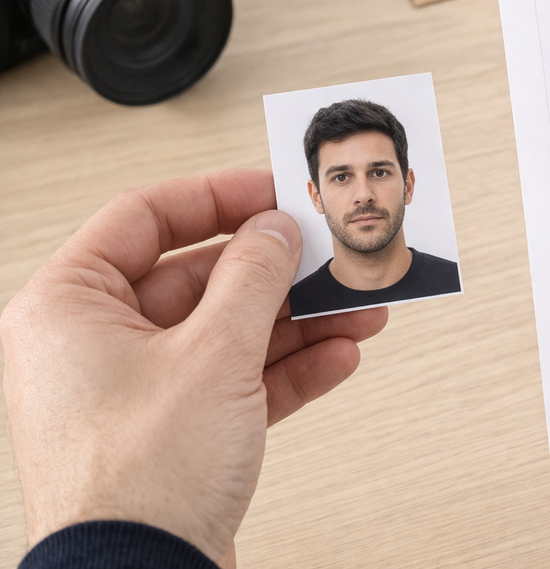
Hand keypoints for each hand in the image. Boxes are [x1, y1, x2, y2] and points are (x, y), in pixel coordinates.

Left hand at [1, 169, 387, 565]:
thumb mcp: (214, 354)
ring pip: (225, 332)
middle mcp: (92, 344)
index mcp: (68, 307)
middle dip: (276, 273)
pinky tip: (337, 357)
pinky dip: (286, 370)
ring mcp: (133, 391)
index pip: (143, 217)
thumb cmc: (140, 482)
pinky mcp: (170, 434)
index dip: (216, 196)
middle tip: (328, 257)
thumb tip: (275, 230)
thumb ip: (254, 277)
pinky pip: (233, 381)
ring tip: (356, 310)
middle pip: (198, 278)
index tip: (271, 192)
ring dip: (297, 322)